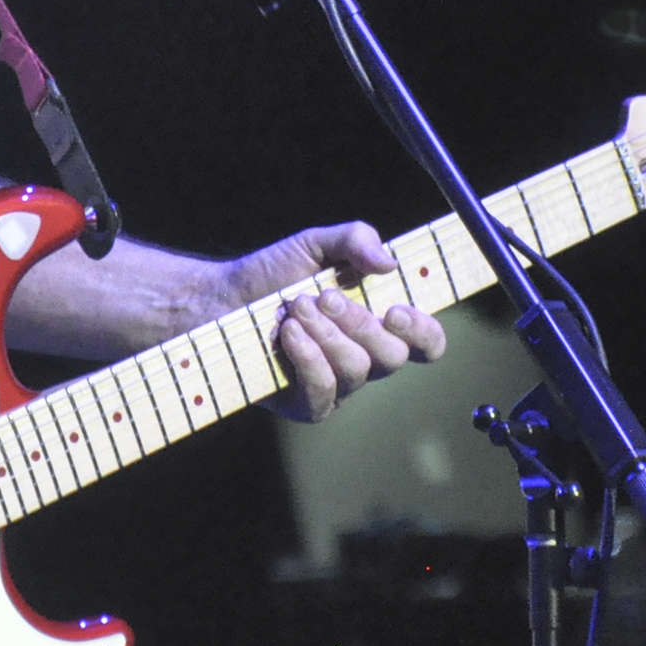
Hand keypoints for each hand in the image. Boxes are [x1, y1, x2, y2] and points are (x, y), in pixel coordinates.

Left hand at [219, 220, 446, 421]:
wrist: (220, 300)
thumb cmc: (272, 274)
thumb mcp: (315, 244)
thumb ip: (356, 240)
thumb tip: (389, 262)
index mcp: (378, 322)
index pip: (425, 343)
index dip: (423, 332)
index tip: (396, 310)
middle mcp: (365, 357)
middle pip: (393, 357)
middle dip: (361, 323)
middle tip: (325, 297)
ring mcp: (338, 385)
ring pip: (357, 371)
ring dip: (326, 334)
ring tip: (296, 308)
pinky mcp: (307, 405)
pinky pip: (324, 393)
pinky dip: (308, 359)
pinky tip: (288, 335)